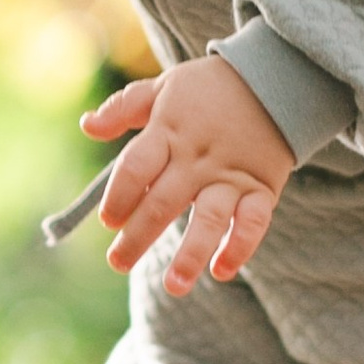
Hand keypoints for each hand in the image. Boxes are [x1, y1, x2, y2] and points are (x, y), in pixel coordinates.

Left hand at [90, 56, 294, 290]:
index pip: (136, 167)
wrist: (275, 77)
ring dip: (191, 254)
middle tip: (118, 263)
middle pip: (162, 202)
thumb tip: (88, 126)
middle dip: (138, 237)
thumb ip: (124, 108)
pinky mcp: (262, 187)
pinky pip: (253, 221)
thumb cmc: (211, 87)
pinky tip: (222, 271)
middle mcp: (198, 157)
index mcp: (169, 131)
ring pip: (209, 219)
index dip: (119, 195)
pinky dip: (241, 246)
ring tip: (174, 286)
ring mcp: (231, 175)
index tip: (108, 220)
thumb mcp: (165, 87)